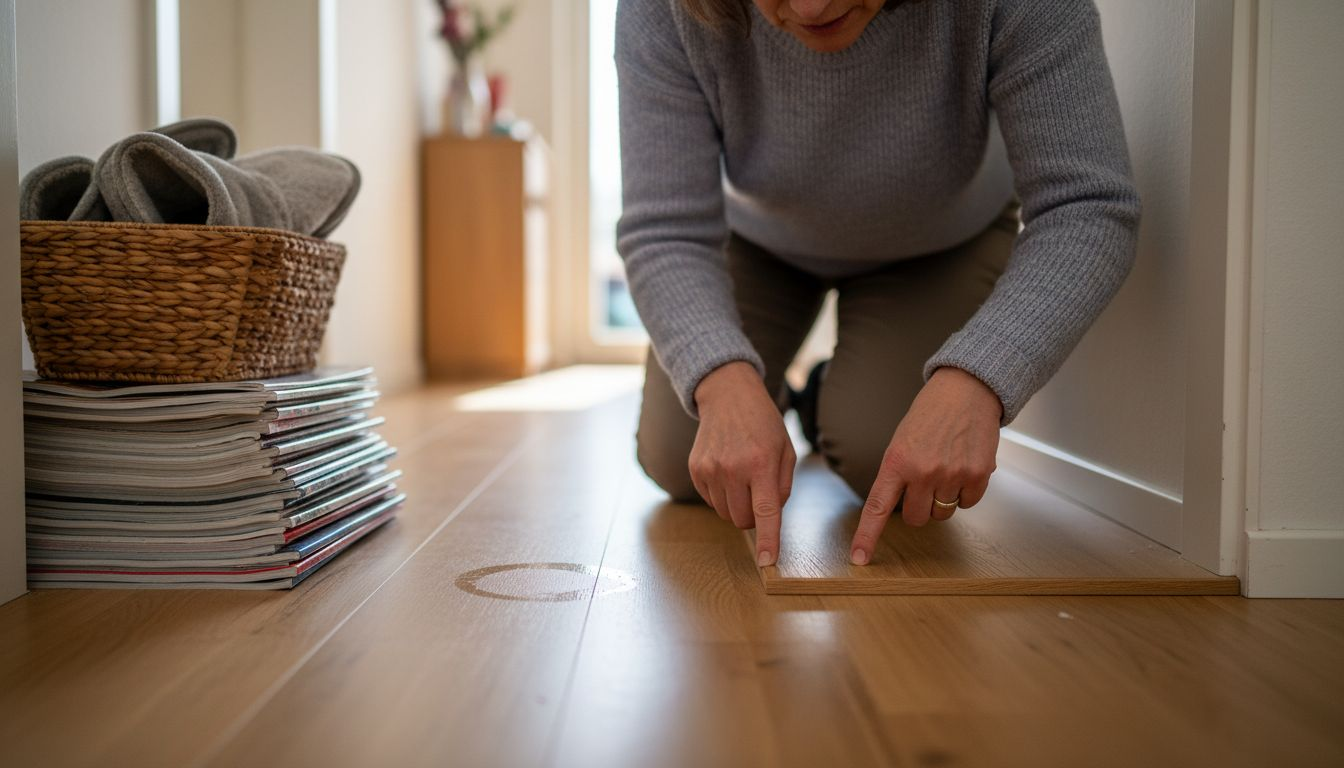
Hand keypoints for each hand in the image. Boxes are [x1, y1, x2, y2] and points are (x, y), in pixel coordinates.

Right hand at [690, 361, 795, 566]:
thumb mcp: (786, 451)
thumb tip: (770, 517)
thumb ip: (782, 487)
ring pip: (725, 513)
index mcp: (761, 463)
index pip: (765, 511)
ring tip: (742, 477)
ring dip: (737, 505)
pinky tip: (727, 471)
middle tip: (759, 493)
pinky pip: (710, 500)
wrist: (728, 396)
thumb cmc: (764, 425)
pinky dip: (721, 495)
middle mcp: (732, 468)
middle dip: (754, 517)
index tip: (768, 562)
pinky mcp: (695, 469)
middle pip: (742, 520)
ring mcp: (710, 469)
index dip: (768, 540)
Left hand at [849, 367, 1001, 564]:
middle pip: (915, 518)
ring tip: (945, 469)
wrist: (965, 390)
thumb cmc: (929, 416)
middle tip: (924, 483)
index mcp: (896, 461)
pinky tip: (964, 467)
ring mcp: (951, 474)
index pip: (877, 507)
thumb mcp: (901, 441)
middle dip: (918, 508)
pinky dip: (965, 492)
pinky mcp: (978, 475)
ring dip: (943, 500)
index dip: (867, 536)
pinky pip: (967, 504)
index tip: (859, 559)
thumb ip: (898, 473)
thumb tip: (903, 508)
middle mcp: (922, 471)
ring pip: (942, 514)